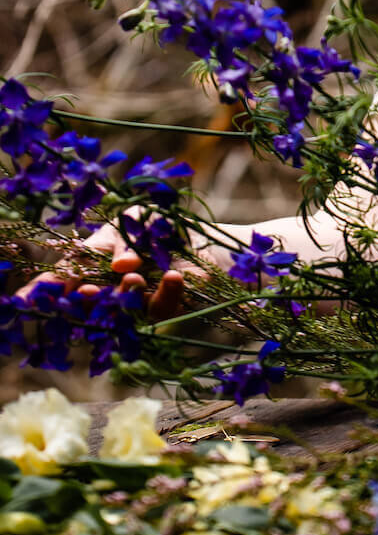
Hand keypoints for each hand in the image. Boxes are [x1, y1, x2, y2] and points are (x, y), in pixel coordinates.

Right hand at [16, 217, 186, 322]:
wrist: (198, 239)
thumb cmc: (154, 227)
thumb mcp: (134, 220)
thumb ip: (123, 239)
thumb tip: (121, 266)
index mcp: (88, 266)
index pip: (59, 281)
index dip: (39, 292)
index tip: (22, 303)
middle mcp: (106, 291)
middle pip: (86, 304)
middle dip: (85, 299)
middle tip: (89, 289)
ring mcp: (132, 305)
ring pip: (121, 313)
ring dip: (125, 297)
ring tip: (134, 276)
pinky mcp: (163, 312)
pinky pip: (160, 311)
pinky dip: (166, 294)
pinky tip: (174, 277)